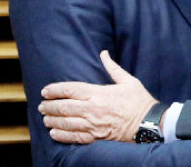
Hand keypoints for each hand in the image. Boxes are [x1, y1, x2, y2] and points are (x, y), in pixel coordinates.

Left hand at [38, 50, 156, 143]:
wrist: (148, 123)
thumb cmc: (139, 101)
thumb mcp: (128, 81)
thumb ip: (112, 67)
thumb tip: (104, 53)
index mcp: (99, 93)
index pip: (70, 90)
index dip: (55, 90)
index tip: (45, 91)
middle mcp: (92, 109)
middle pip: (63, 107)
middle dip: (49, 106)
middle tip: (41, 106)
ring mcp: (93, 125)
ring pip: (65, 123)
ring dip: (52, 120)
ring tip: (45, 118)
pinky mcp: (96, 137)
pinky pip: (74, 137)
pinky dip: (61, 135)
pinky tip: (54, 133)